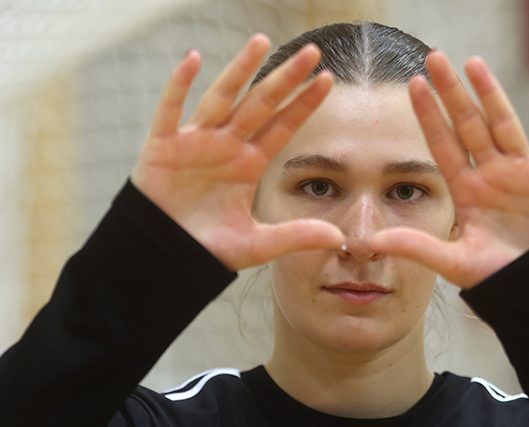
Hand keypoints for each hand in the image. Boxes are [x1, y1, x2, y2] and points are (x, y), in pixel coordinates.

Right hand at [131, 35, 343, 270]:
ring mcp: (195, 142)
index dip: (303, 104)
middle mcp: (226, 146)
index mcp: (249, 165)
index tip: (328, 80)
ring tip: (262, 42)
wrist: (166, 257)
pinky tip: (194, 59)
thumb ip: (296, 236)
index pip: (282, 127)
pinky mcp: (163, 146)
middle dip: (285, 79)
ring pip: (221, 98)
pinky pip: (171, 111)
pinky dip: (179, 86)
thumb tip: (340, 239)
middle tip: (311, 52)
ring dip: (240, 70)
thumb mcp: (258, 244)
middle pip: (260, 105)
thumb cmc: (209, 249)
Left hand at [369, 52, 528, 288]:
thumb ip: (417, 246)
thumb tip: (375, 239)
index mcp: (467, 191)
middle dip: (453, 94)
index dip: (429, 116)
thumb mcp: (453, 262)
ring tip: (473, 64)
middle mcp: (493, 176)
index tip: (413, 86)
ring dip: (492, 95)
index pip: (443, 145)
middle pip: (470, 126)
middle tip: (435, 59)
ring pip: (506, 125)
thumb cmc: (498, 278)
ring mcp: (525, 174)